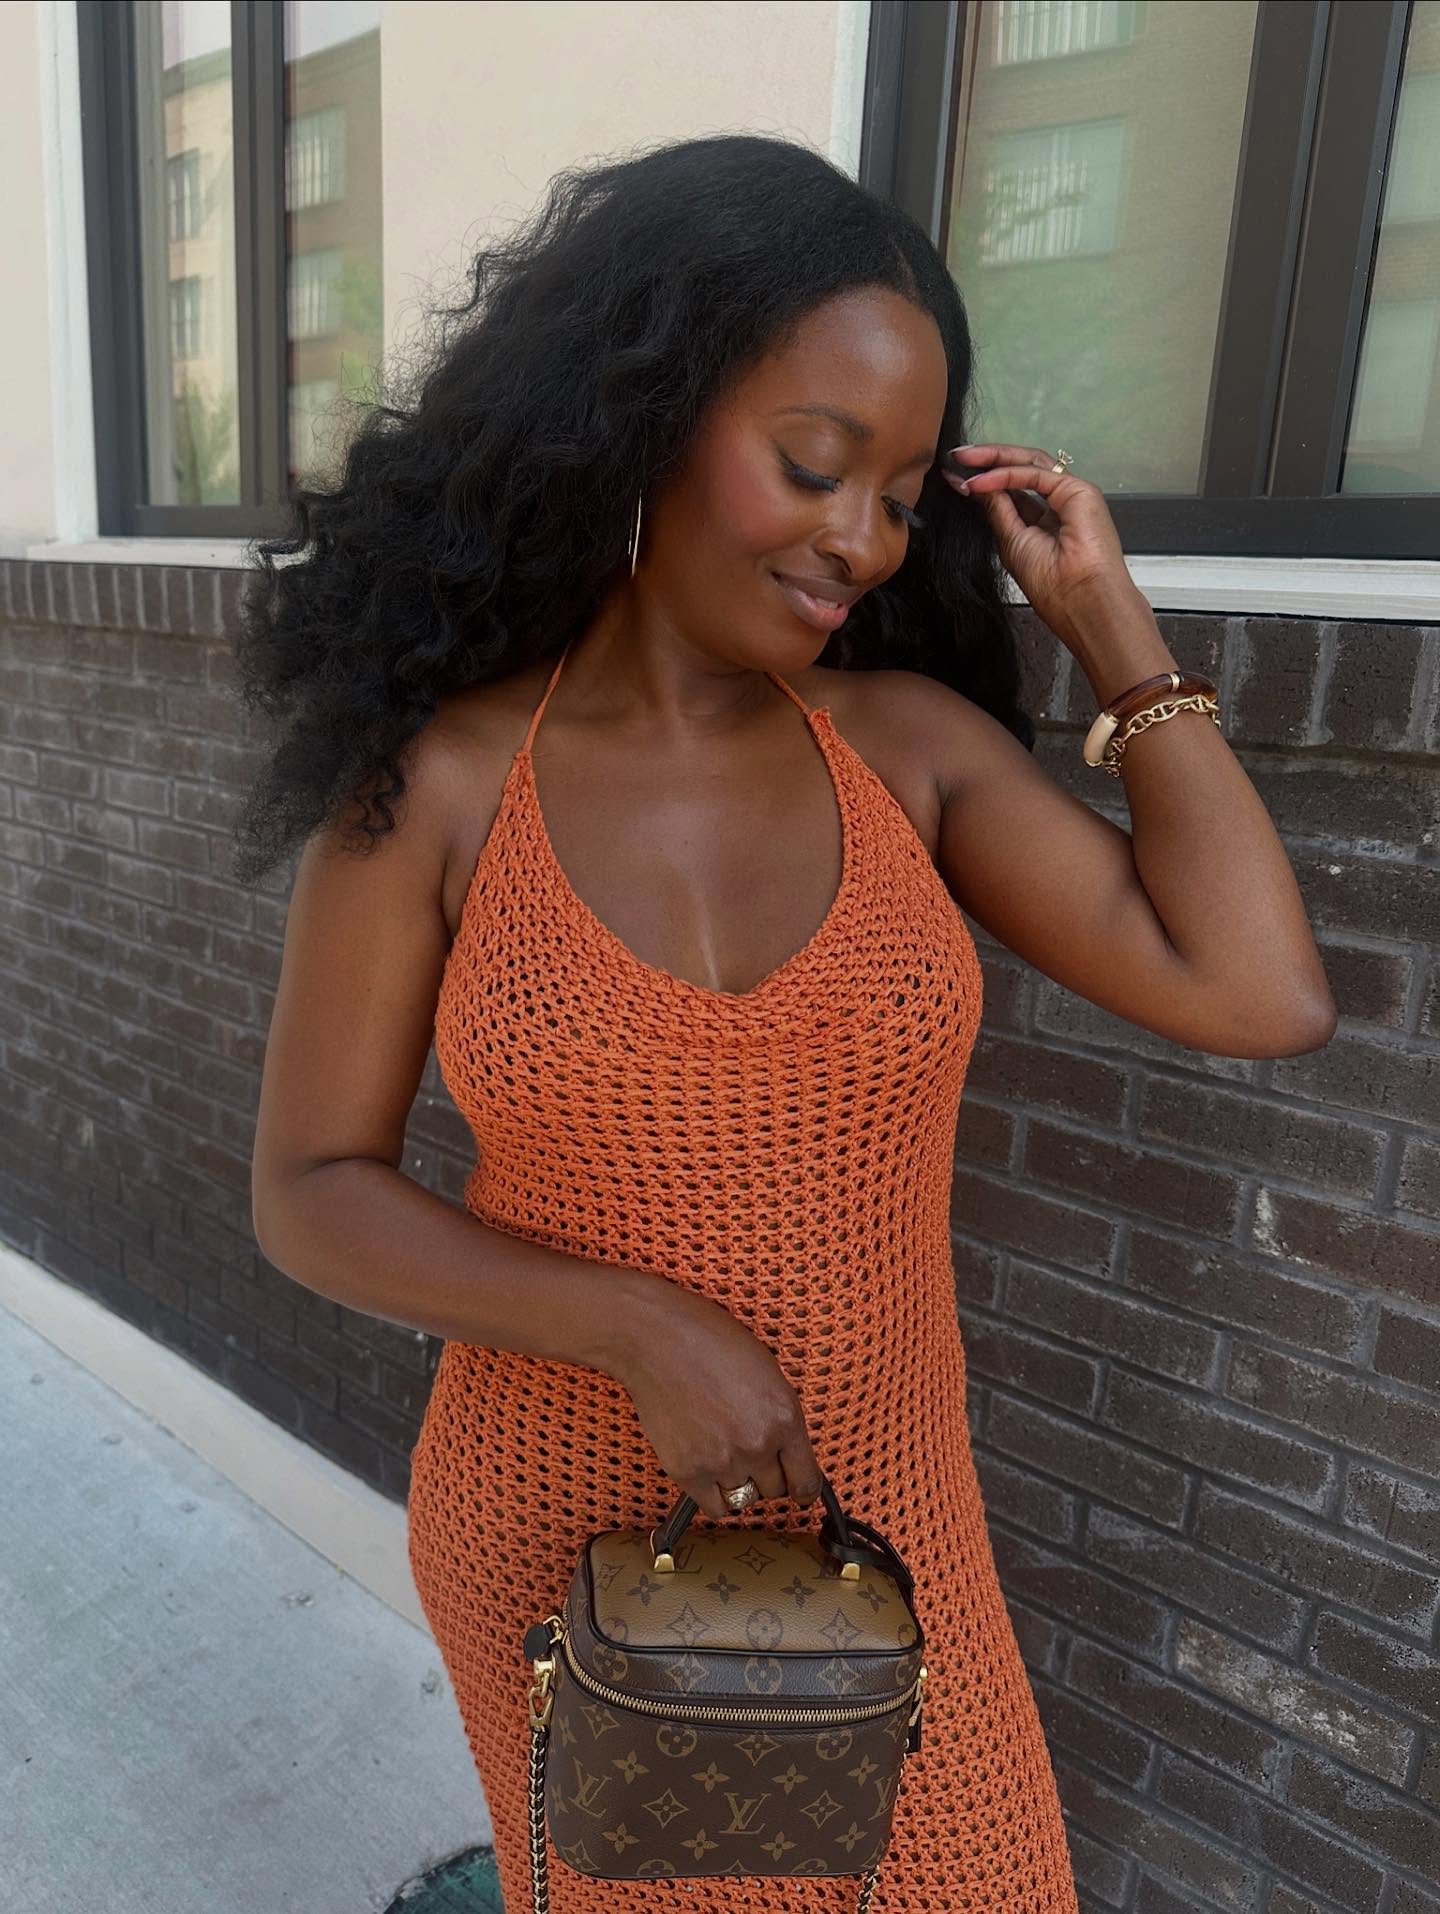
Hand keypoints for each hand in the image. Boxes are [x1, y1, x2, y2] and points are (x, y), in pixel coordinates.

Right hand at [611, 1283, 823, 1519]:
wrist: (658, 1338)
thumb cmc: (711, 1342)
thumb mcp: (767, 1372)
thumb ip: (780, 1417)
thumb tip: (787, 1454)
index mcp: (785, 1417)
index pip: (807, 1482)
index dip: (803, 1489)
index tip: (798, 1490)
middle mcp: (758, 1444)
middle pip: (774, 1490)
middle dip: (765, 1473)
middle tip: (747, 1450)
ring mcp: (722, 1461)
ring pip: (744, 1498)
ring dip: (737, 1481)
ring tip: (722, 1450)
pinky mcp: (688, 1471)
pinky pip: (715, 1507)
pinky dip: (714, 1494)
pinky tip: (708, 1470)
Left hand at [942, 442, 1149, 653]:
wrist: (1082, 600)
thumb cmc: (1053, 585)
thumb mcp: (1012, 543)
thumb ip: (998, 511)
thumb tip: (976, 486)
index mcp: (1045, 521)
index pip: (1013, 490)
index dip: (984, 481)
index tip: (954, 477)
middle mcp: (1059, 503)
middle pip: (1020, 470)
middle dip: (986, 461)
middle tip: (955, 457)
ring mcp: (1070, 494)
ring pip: (1028, 464)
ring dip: (993, 458)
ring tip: (963, 458)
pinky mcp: (1078, 490)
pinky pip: (1034, 474)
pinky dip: (1004, 475)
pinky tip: (980, 480)